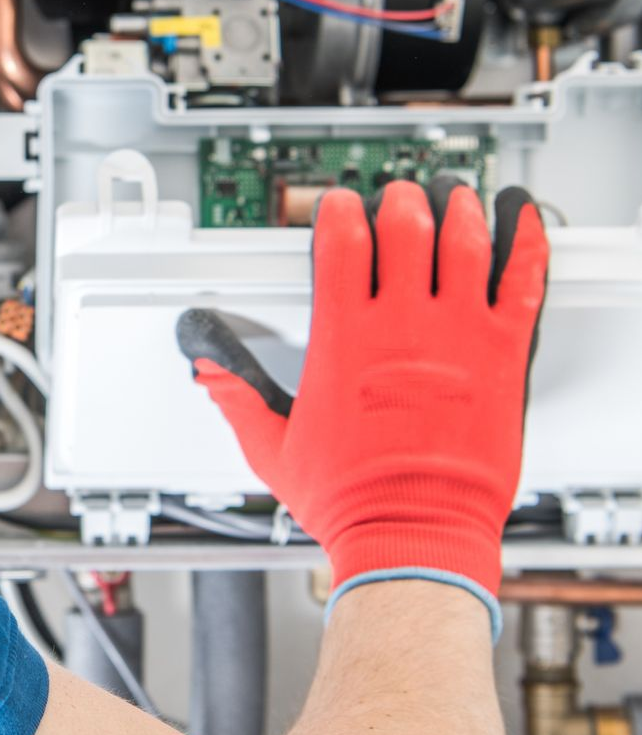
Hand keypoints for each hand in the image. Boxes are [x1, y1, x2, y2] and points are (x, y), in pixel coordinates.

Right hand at [178, 177, 548, 619]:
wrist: (414, 536)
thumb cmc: (350, 499)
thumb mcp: (272, 448)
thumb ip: (237, 399)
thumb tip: (209, 374)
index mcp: (343, 340)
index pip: (341, 243)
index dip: (338, 211)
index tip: (338, 205)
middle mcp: (400, 328)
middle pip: (404, 227)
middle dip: (398, 201)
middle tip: (398, 198)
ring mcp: (456, 337)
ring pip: (463, 243)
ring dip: (457, 210)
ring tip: (452, 198)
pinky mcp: (502, 358)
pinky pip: (521, 285)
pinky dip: (525, 245)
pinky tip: (522, 223)